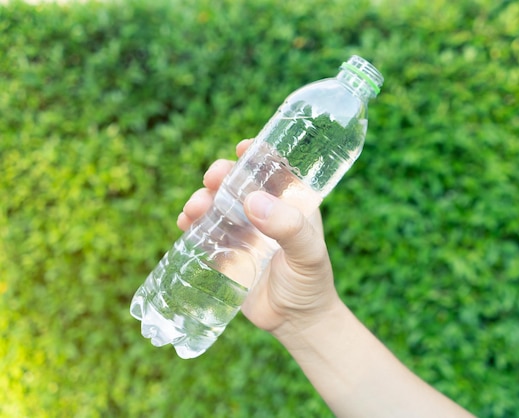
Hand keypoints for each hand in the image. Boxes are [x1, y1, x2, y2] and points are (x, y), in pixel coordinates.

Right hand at [177, 139, 340, 335]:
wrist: (296, 323)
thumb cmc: (310, 284)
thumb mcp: (307, 254)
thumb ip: (288, 227)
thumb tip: (252, 201)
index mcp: (290, 205)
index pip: (274, 171)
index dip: (259, 154)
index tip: (243, 148)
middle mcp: (265, 214)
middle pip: (239, 184)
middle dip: (222, 175)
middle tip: (213, 178)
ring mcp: (244, 233)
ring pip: (218, 206)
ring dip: (203, 199)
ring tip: (195, 207)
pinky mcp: (226, 253)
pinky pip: (205, 232)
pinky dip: (193, 224)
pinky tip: (185, 224)